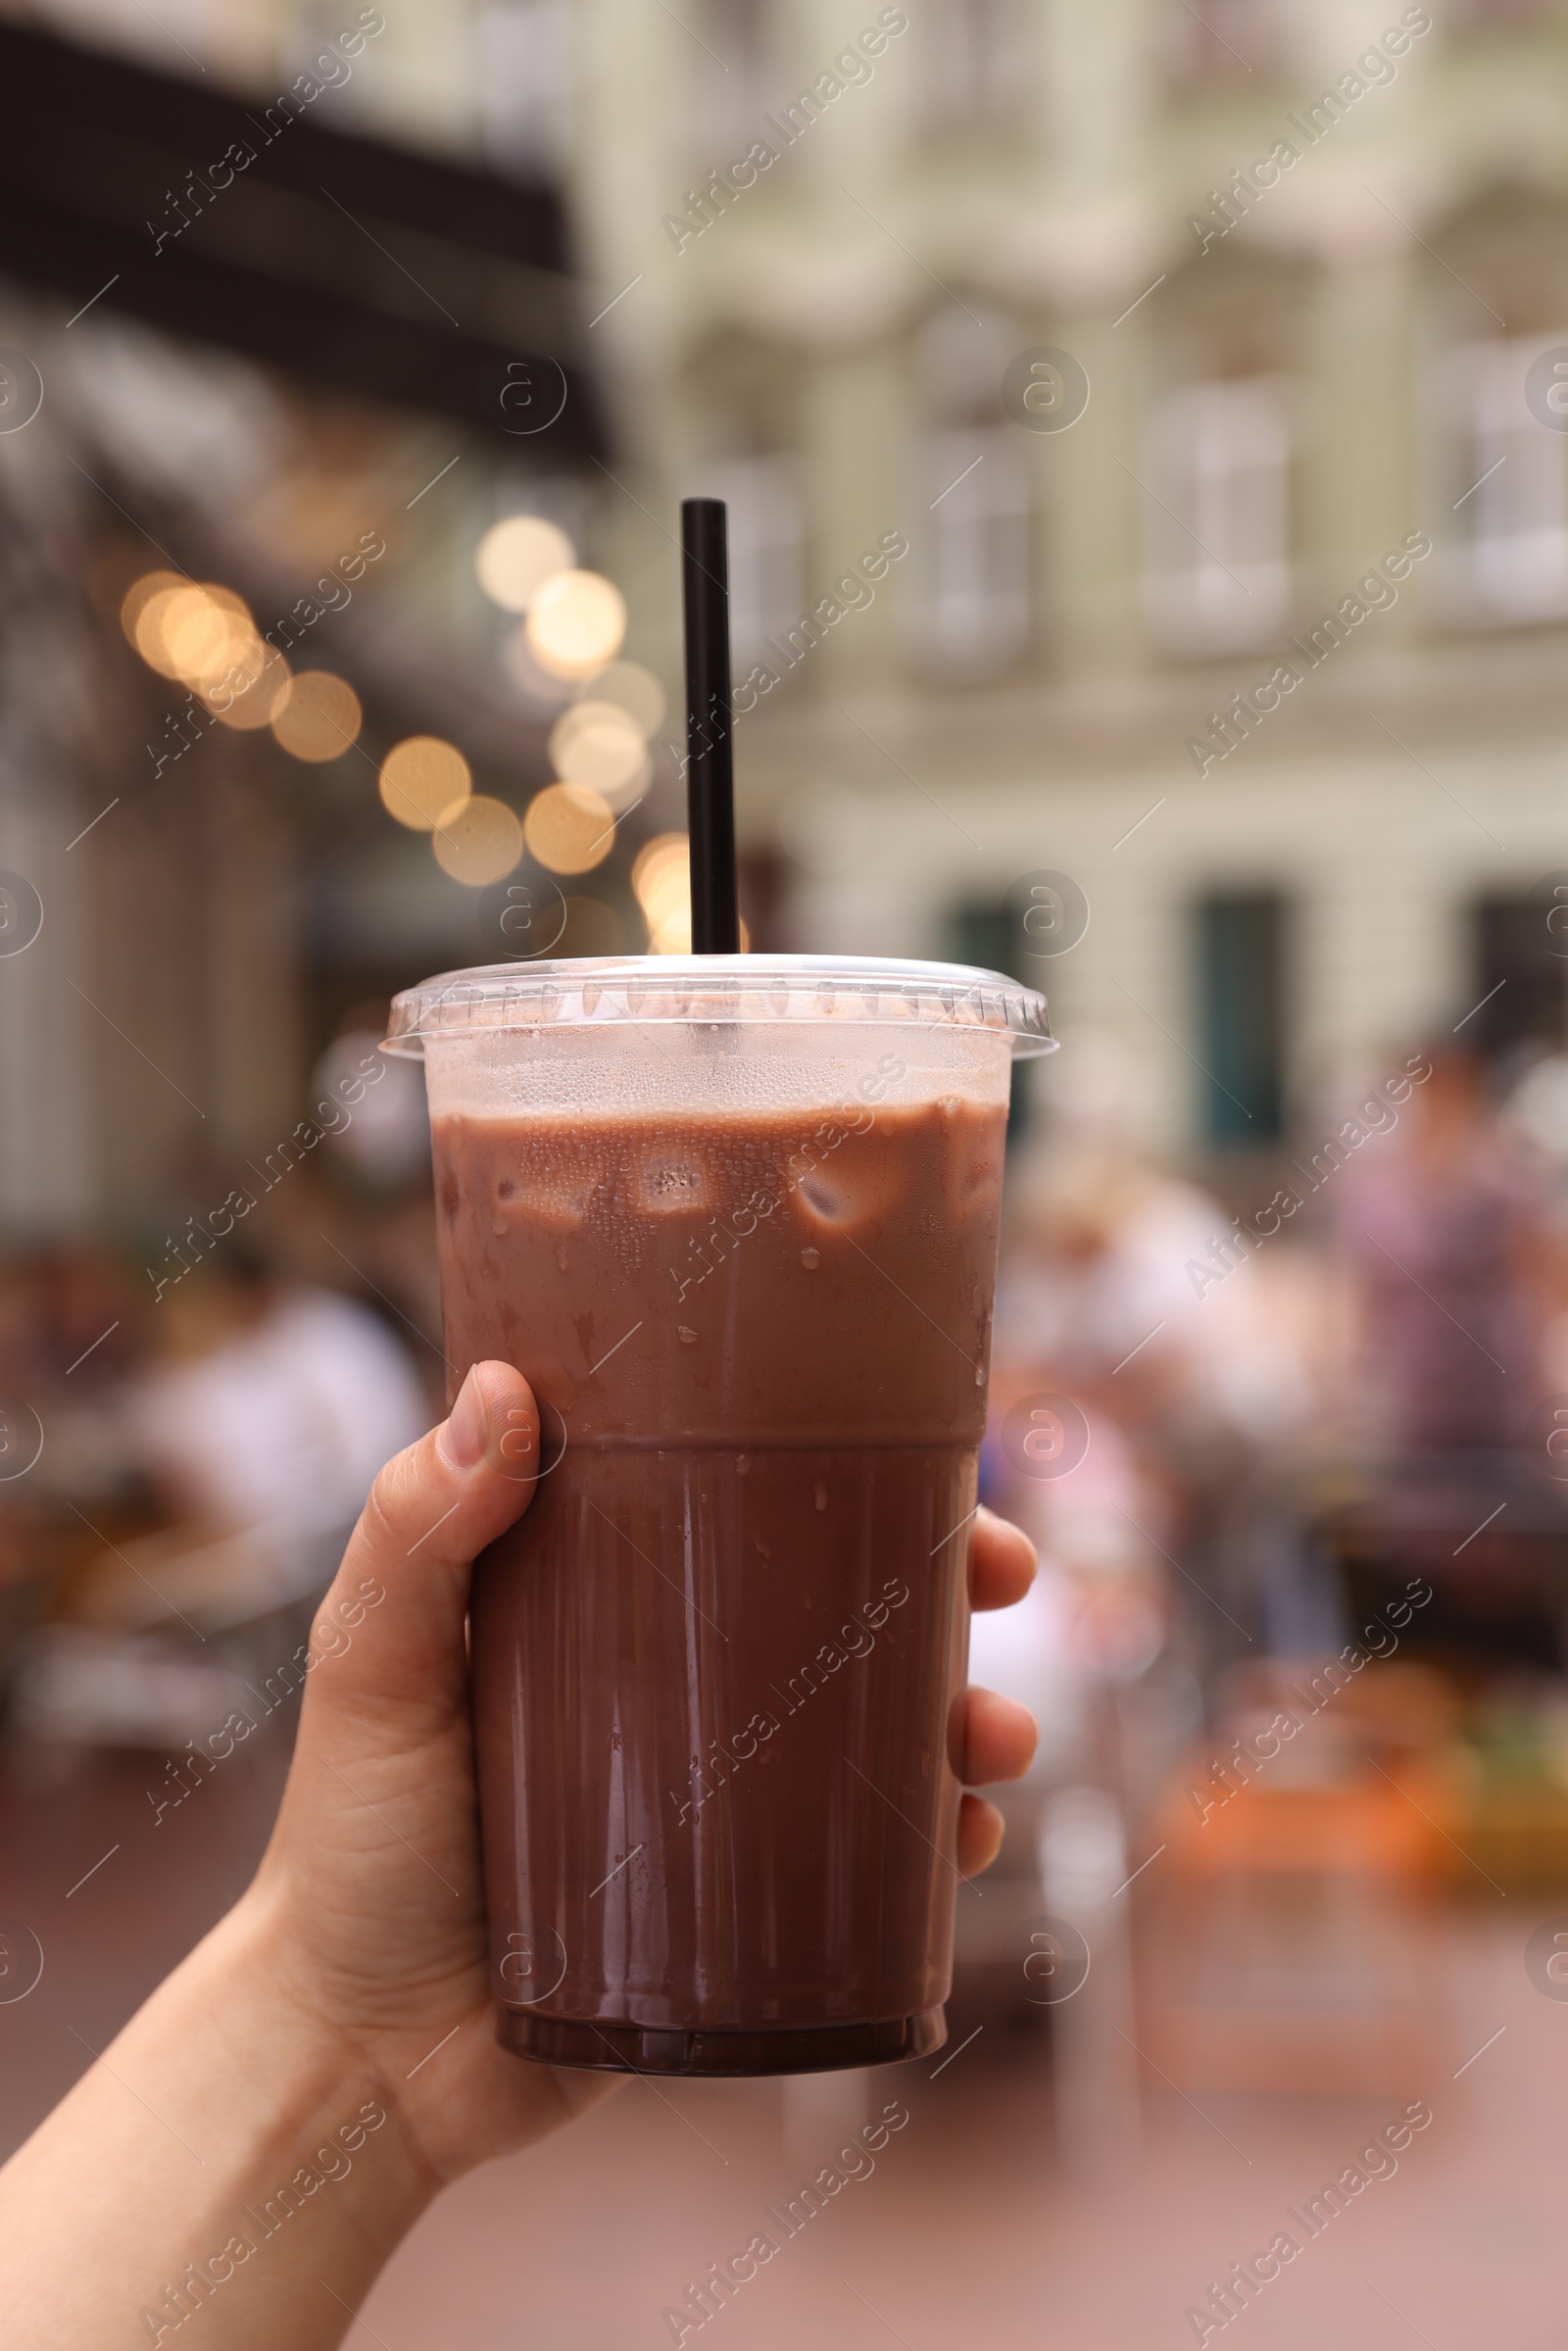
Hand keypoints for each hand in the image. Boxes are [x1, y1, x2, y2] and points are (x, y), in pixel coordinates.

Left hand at [247, 1362, 1039, 2191]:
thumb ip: (413, 1532)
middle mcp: (677, 1682)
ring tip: (995, 1738)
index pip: (740, 1499)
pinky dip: (936, 1842)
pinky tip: (966, 1840)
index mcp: (602, 1597)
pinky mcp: (745, 1904)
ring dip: (966, 1714)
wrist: (361, 2059)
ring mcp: (718, 1793)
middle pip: (841, 1605)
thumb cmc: (348, 1844)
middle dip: (948, 1582)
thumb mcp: (373, 1667)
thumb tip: (502, 1388)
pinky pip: (868, 1862)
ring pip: (878, 1730)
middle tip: (1007, 1578)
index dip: (841, 1464)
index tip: (922, 1443)